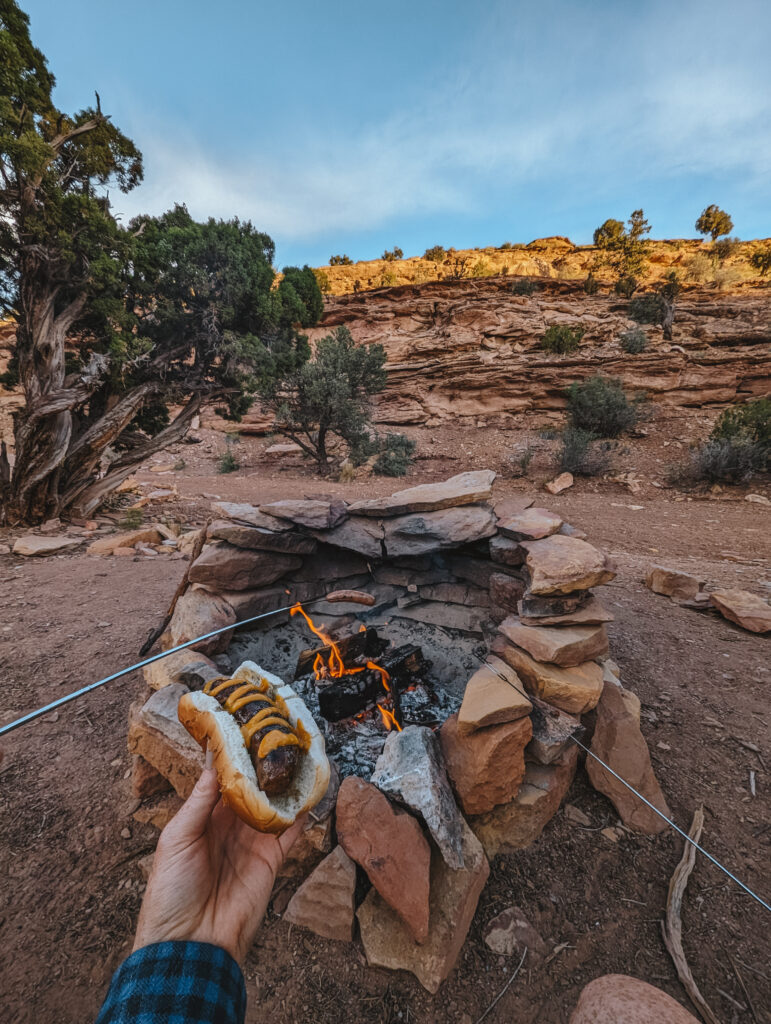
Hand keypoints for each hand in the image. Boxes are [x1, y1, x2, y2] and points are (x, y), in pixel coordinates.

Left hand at [133, 753, 303, 962]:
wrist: (190, 943)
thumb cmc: (171, 891)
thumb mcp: (176, 840)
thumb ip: (199, 803)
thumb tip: (214, 765)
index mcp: (203, 818)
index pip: (223, 781)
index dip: (234, 759)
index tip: (246, 731)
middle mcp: (230, 826)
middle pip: (252, 789)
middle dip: (264, 767)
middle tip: (279, 738)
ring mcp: (252, 842)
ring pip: (273, 806)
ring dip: (285, 785)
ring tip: (299, 757)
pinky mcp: (271, 861)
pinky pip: (290, 833)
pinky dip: (301, 814)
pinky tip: (311, 792)